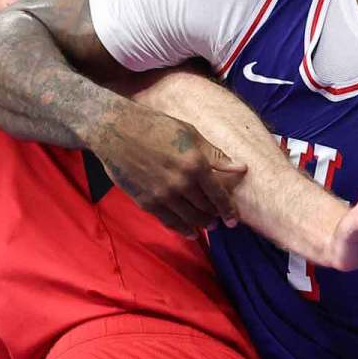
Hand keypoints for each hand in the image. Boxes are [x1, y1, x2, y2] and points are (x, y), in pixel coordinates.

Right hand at [88, 101, 246, 237]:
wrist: (116, 130)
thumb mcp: (190, 134)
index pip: (218, 194)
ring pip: (189, 218)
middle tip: (219, 218)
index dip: (228, 209)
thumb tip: (241, 168)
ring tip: (208, 224)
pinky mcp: (146, 202)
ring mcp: (163, 195)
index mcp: (195, 164)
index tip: (234, 220)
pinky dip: (182, 229)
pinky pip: (169, 221)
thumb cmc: (156, 126)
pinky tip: (190, 232)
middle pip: (205, 208)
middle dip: (215, 215)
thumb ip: (216, 154)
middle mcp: (181, 183)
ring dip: (201, 223)